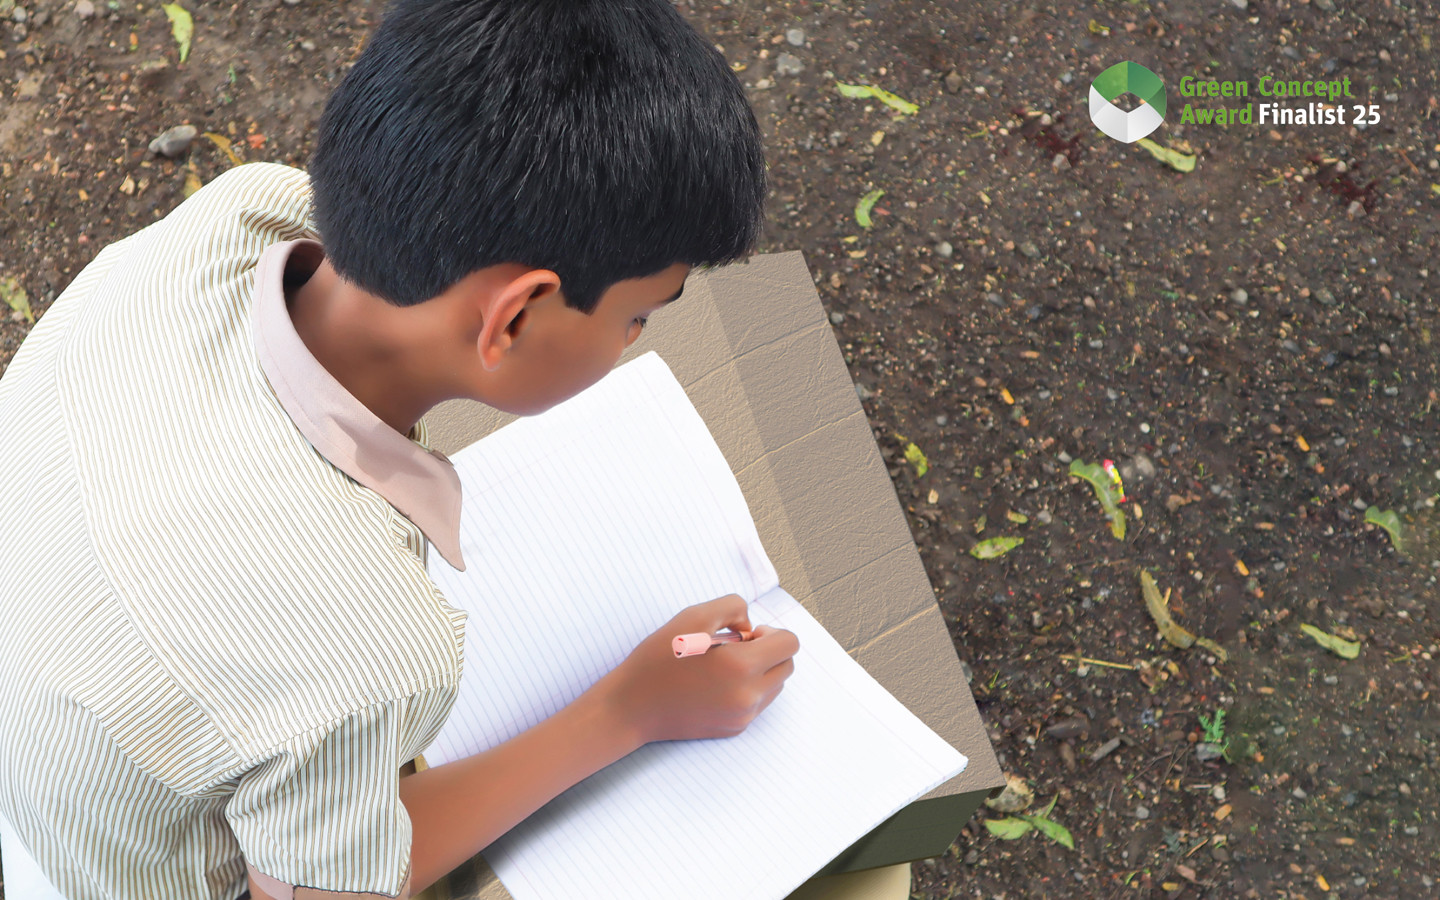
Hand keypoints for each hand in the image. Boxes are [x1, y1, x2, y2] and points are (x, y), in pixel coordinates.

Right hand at [591, 594, 798, 745]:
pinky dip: (748, 688)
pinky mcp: (735, 729)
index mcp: (740, 667)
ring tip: (724, 665)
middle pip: (787, 665)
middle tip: (734, 646)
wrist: (631, 707)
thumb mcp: (691, 617)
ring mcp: (743, 716)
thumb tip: (751, 627)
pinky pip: (759, 703)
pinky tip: (716, 683)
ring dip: (761, 670)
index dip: (770, 632)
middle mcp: (748, 696)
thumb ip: (732, 607)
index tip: (745, 634)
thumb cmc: (657, 659)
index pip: (789, 643)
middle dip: (769, 650)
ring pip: (776, 685)